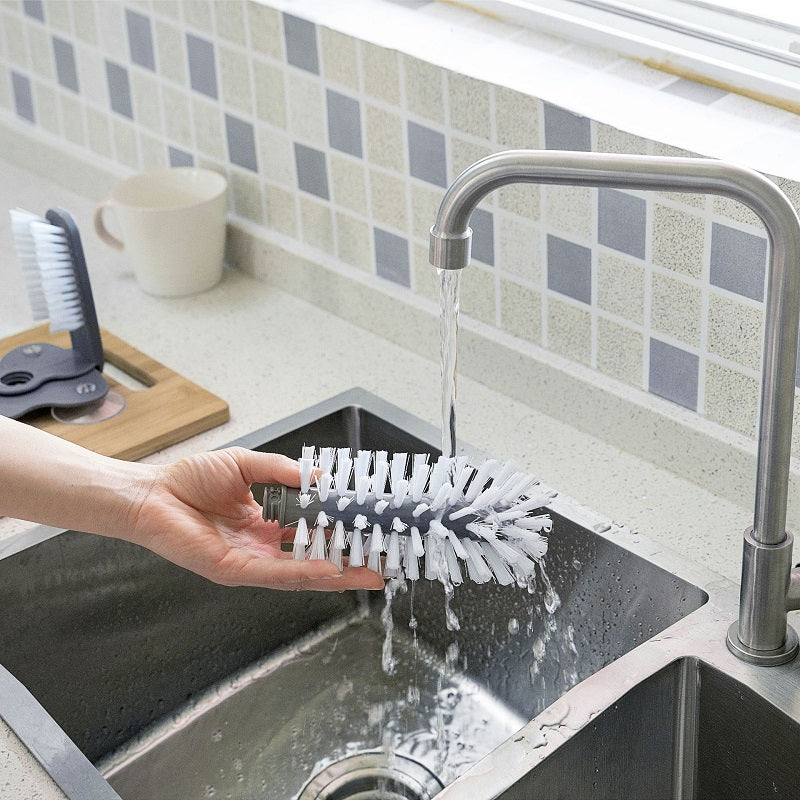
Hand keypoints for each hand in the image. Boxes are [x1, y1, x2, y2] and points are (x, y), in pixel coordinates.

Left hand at [129, 447, 384, 590]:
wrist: (152, 493)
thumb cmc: (189, 479)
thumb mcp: (247, 465)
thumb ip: (283, 472)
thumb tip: (320, 477)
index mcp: (264, 524)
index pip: (310, 532)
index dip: (339, 531)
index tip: (366, 527)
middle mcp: (261, 547)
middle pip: (313, 558)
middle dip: (348, 561)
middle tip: (381, 559)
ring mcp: (251, 562)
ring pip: (302, 572)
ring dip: (338, 574)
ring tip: (371, 572)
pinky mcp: (236, 570)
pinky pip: (278, 574)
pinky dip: (308, 574)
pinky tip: (334, 571)